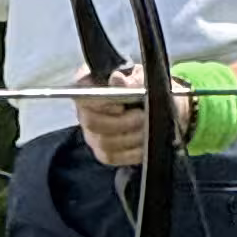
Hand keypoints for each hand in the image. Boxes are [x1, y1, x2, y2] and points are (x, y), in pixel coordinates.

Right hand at [74, 66, 191, 171]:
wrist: (153, 106)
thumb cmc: (142, 88)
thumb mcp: (140, 79)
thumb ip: (128, 80)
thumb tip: (116, 78)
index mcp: (87, 88)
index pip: (83, 96)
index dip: (102, 102)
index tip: (122, 105)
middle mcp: (84, 113)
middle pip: (92, 123)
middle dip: (121, 122)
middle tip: (142, 116)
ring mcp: (92, 135)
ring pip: (104, 143)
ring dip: (131, 137)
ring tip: (147, 128)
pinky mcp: (104, 153)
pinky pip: (113, 157)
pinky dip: (132, 152)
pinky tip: (145, 144)